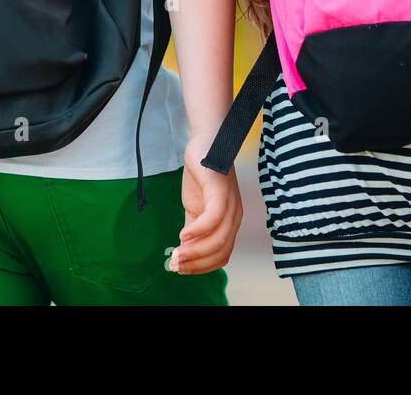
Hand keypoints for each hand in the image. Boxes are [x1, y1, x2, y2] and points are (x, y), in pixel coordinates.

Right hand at [171, 140, 242, 274]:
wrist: (205, 142)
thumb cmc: (202, 176)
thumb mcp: (195, 208)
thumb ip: (193, 230)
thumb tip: (183, 253)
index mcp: (230, 223)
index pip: (221, 256)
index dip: (201, 267)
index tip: (181, 270)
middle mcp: (235, 216)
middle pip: (220, 251)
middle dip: (196, 263)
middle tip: (175, 265)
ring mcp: (230, 203)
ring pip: (218, 239)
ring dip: (195, 252)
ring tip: (177, 255)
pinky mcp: (220, 190)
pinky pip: (213, 218)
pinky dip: (198, 231)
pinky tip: (182, 235)